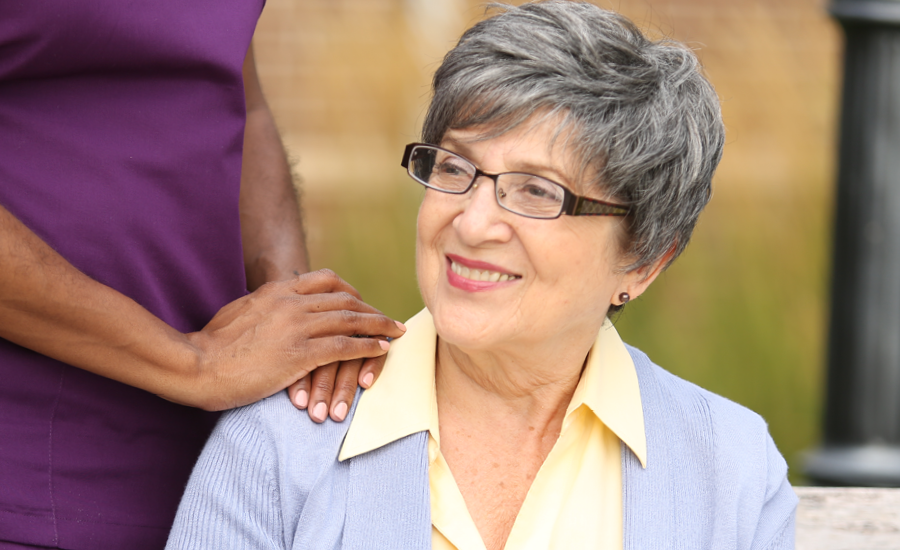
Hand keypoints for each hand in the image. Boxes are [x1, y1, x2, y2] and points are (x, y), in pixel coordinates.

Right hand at [175, 269, 405, 410]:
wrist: (195, 365)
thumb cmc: (209, 345)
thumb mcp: (237, 312)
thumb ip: (260, 305)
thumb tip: (269, 304)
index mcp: (276, 291)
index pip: (324, 280)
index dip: (349, 291)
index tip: (361, 300)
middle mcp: (291, 303)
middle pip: (344, 299)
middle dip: (371, 309)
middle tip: (388, 318)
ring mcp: (297, 327)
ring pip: (351, 320)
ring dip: (379, 325)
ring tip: (397, 331)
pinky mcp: (300, 354)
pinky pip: (345, 346)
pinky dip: (368, 346)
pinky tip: (382, 349)